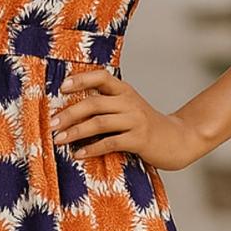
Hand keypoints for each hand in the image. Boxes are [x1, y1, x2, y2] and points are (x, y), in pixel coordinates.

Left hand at [48, 68, 207, 171]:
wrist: (178, 139)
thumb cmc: (145, 126)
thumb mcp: (129, 108)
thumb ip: (107, 104)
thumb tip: (71, 109)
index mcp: (125, 91)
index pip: (102, 76)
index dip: (81, 79)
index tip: (62, 88)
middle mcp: (130, 102)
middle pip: (94, 103)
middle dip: (69, 113)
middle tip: (52, 124)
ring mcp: (135, 120)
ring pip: (99, 123)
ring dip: (75, 132)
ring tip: (58, 140)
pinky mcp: (139, 139)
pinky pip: (110, 142)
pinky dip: (91, 149)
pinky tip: (78, 154)